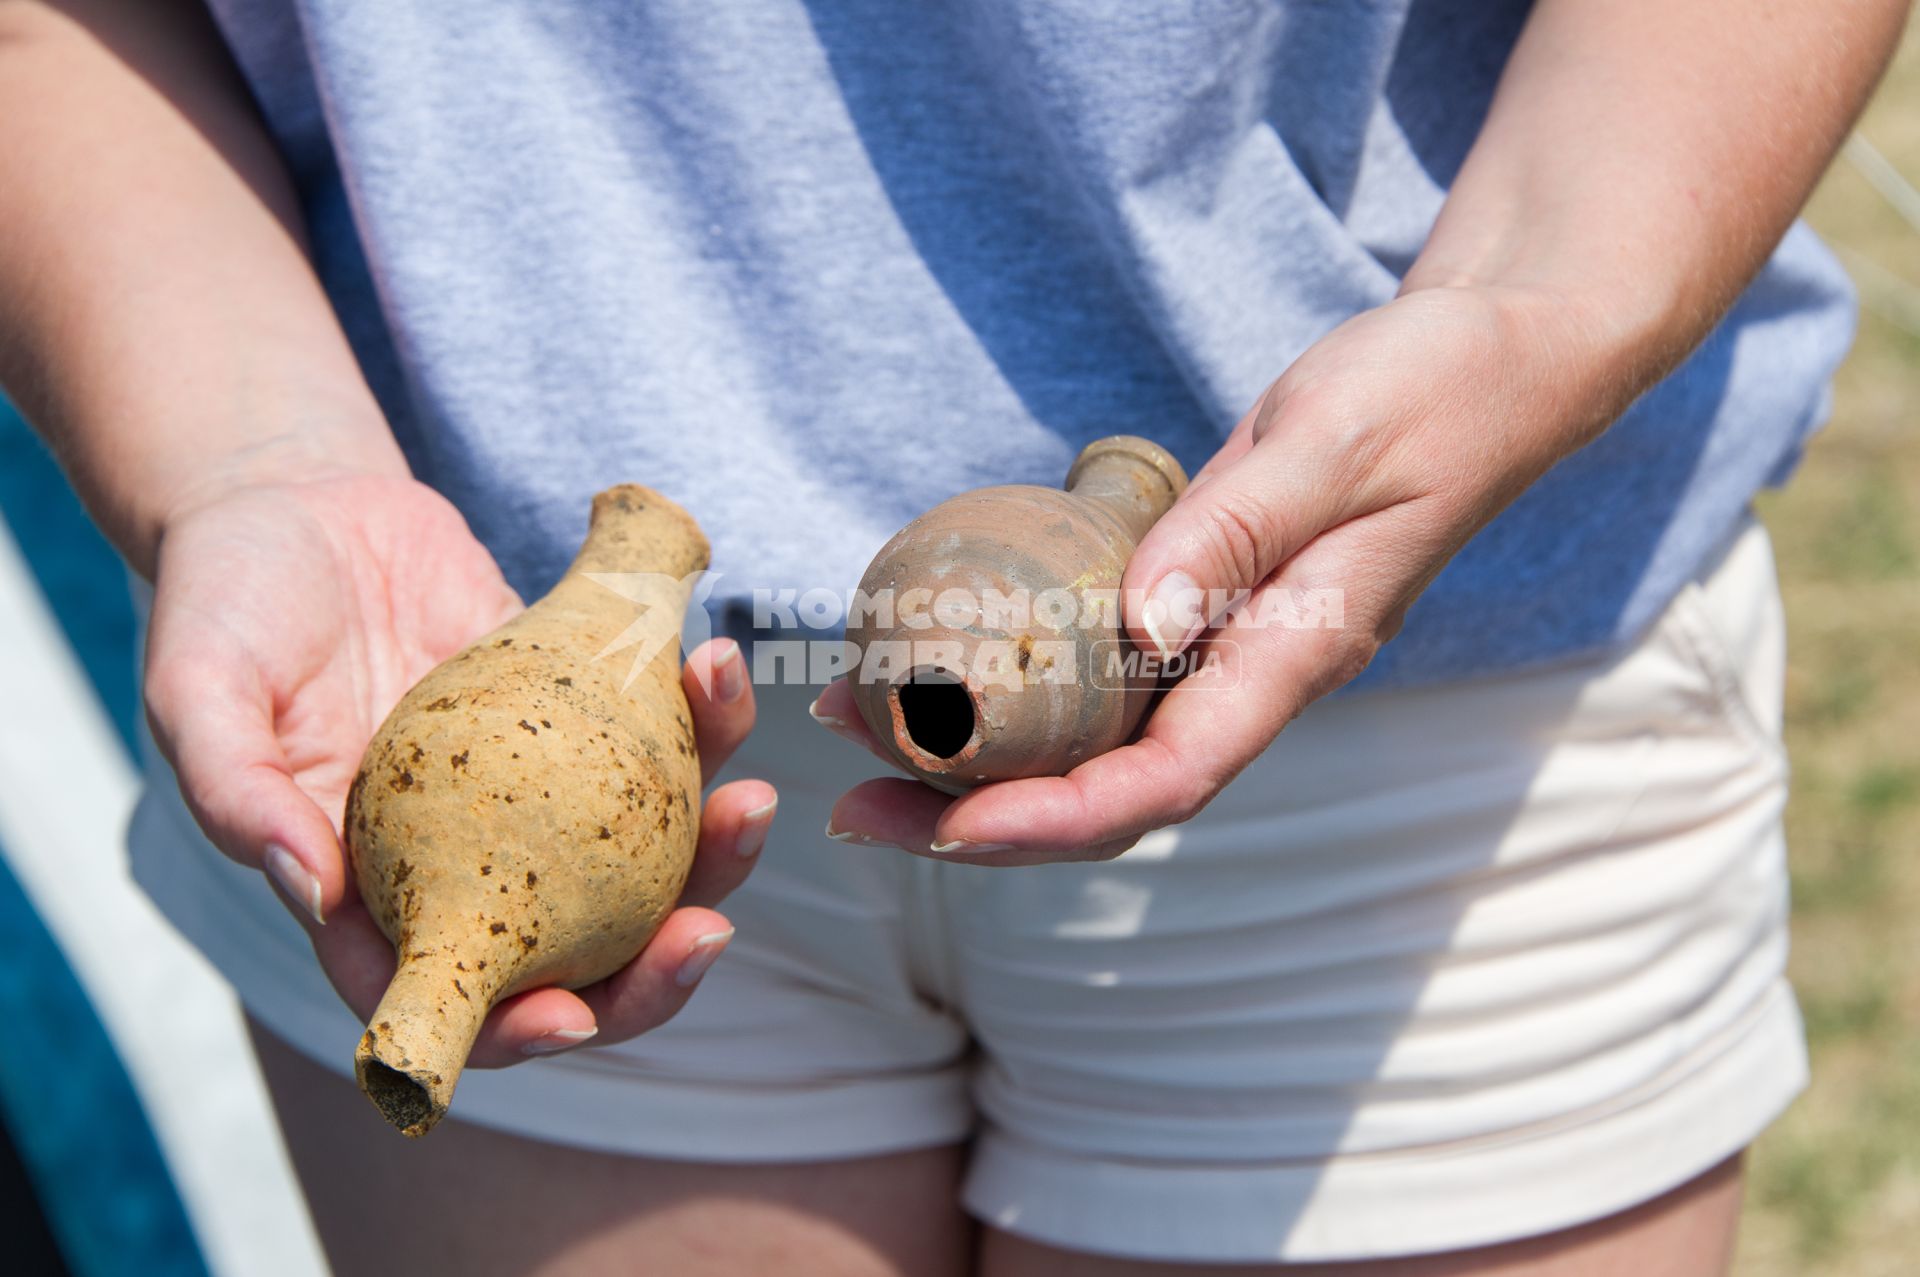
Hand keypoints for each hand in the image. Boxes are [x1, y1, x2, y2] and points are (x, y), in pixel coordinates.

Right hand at [145, 473, 774, 1060]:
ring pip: (643, 857)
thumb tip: (309, 888)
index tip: (573, 1017)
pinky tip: (716, 668)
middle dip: (653, 968)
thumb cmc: (229, 598)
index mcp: (371, 891)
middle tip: (712, 931)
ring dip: (711, 849)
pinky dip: (702, 720)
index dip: (514, 1031)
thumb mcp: (197, 687)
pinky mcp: (584, 717)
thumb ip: (233, 790)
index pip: (448, 994)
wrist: (303, 502)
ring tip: (755, 798)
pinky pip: (660, 740)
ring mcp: (536, 794)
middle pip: (575, 954)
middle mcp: (466, 858)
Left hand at [817, 285, 1626, 862]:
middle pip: (1110, 790)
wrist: (1495, 364)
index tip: (945, 823)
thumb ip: (1237, 532)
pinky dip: (1015, 684)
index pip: (1167, 779)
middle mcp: (1252, 675)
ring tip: (857, 731)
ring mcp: (1225, 646)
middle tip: (852, 805)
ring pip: (1094, 741)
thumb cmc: (1432, 391)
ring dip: (978, 756)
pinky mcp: (1201, 603)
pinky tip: (937, 659)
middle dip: (981, 816)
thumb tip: (1133, 627)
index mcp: (1294, 656)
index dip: (1053, 817)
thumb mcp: (1335, 442)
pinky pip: (1099, 673)